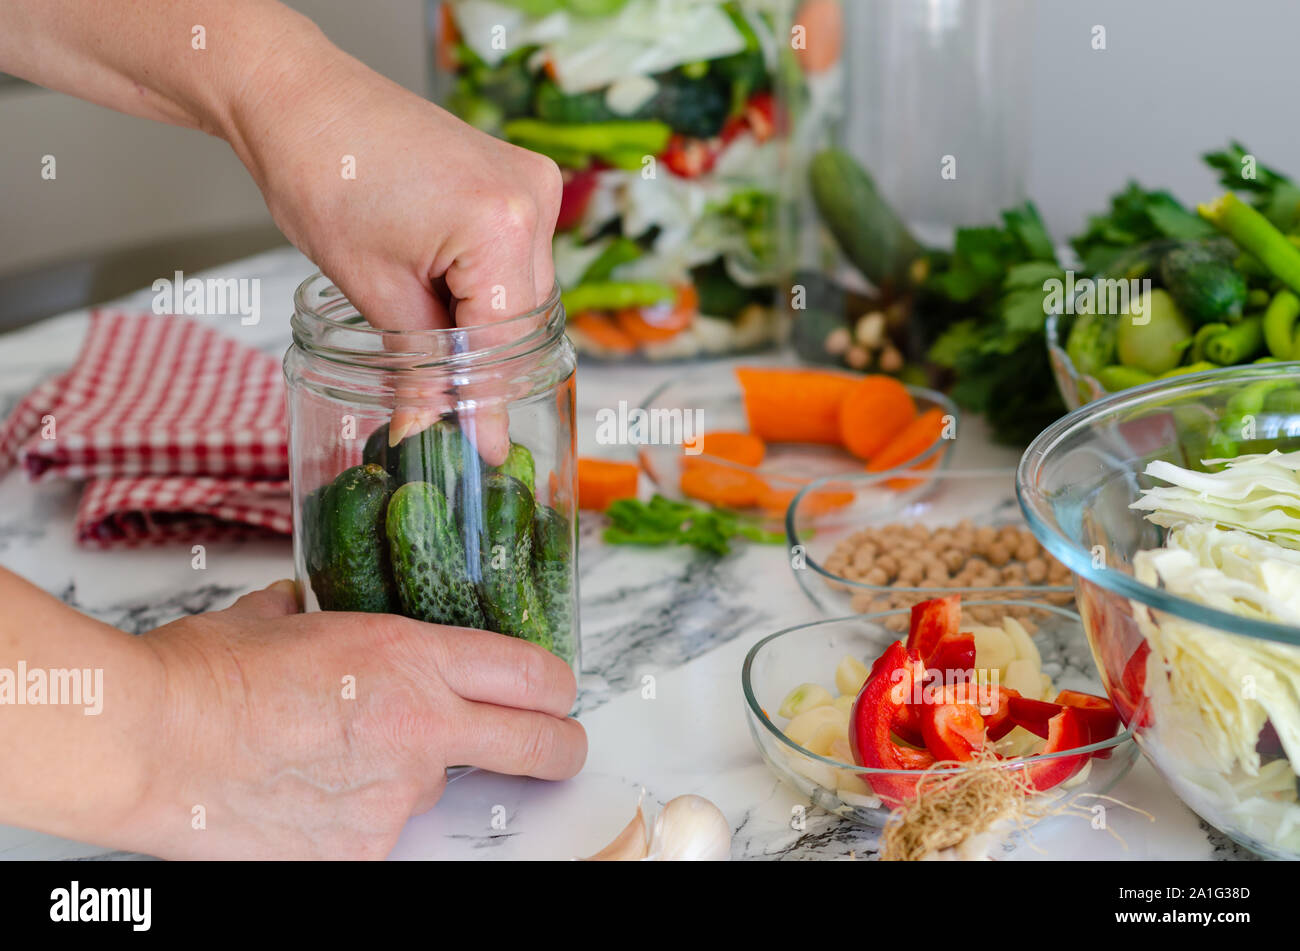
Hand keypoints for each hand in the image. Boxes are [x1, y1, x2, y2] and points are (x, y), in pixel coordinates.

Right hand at [125, 581, 584, 858]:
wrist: (143, 744)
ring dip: (406, 775)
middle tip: (559, 751)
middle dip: (560, 748)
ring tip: (329, 757)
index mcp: (412, 655)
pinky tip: (306, 792)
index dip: (558, 687)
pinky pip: (380, 828)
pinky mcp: (362, 850)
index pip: (534, 673)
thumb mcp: (284, 618)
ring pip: (436, 788)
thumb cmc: (203, 675)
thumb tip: (316, 608)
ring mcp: (396, 797)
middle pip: (540, 746)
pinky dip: (357, 813)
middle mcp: (422, 727)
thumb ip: (325, 615)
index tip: (557, 695)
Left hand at [229, 43, 562, 462]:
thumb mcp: (371, 288)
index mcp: (501, 224)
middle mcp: (533, 198)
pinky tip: (445, 305)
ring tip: (435, 357)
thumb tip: (432, 430)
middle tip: (451, 421)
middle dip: (486, 369)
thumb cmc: (323, 172)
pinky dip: (485, 290)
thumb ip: (416, 367)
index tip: (484, 454)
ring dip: (485, 329)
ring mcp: (534, 183)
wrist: (302, 98)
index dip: (489, 404)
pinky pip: (517, 259)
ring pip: (523, 293)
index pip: (504, 342)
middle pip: (524, 320)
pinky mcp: (522, 178)